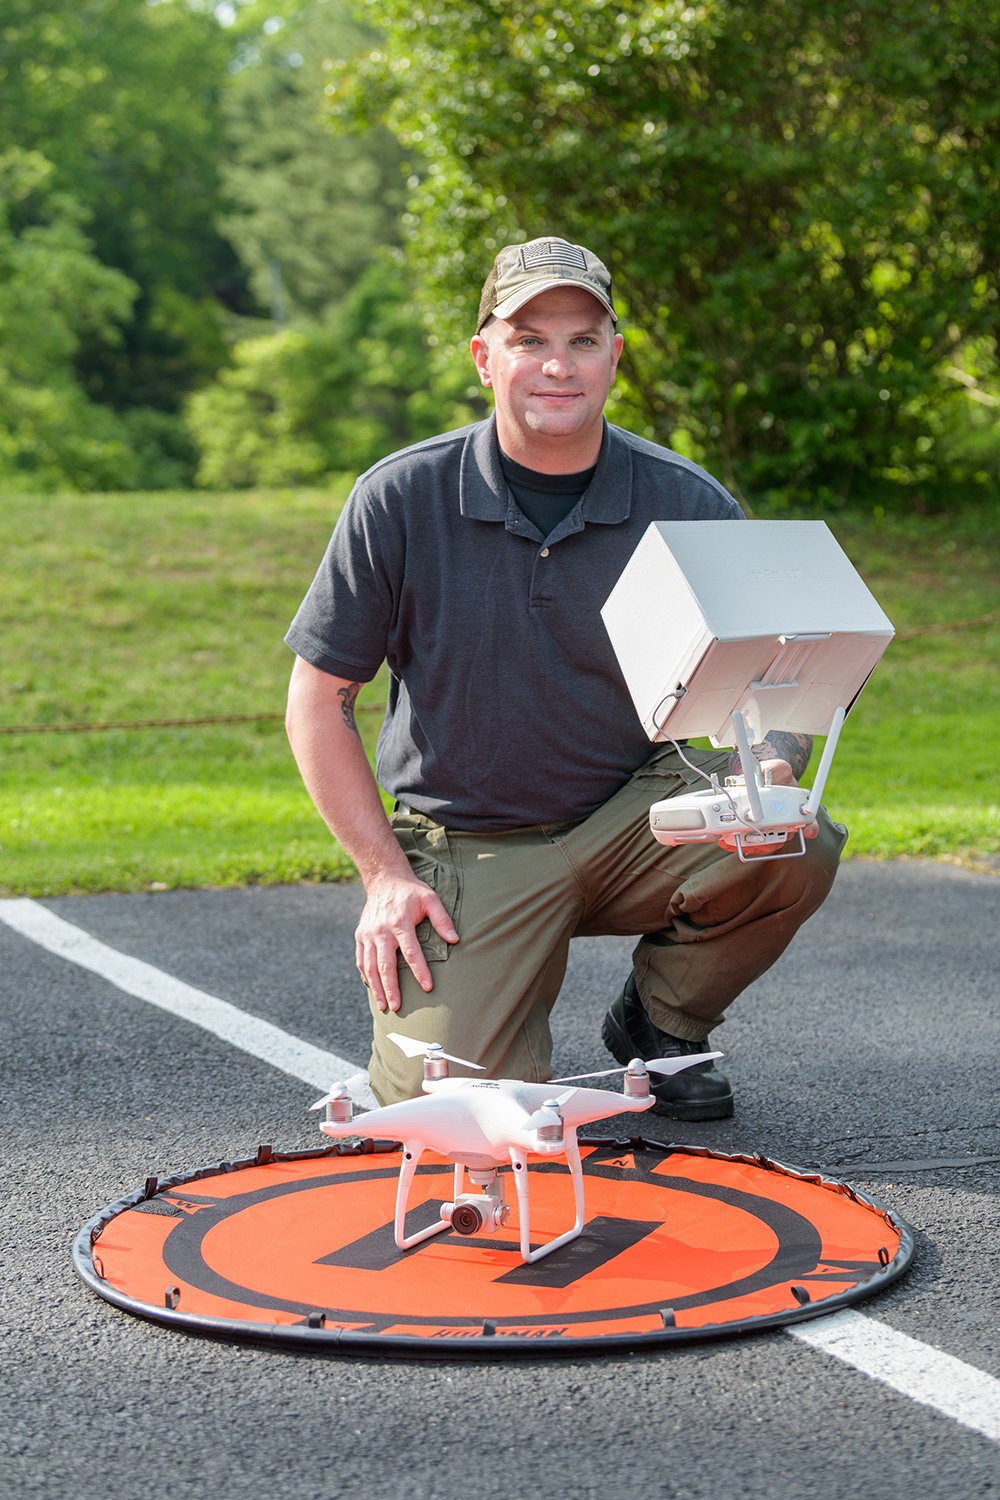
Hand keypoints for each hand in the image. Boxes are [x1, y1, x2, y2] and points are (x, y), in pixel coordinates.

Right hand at [355, 872, 458, 1012]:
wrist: (384, 879)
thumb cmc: (411, 891)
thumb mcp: (431, 899)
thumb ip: (442, 919)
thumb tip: (455, 939)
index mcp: (400, 922)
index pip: (411, 952)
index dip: (420, 971)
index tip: (427, 988)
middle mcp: (381, 930)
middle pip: (385, 965)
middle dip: (390, 988)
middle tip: (397, 1007)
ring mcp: (368, 934)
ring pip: (369, 966)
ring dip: (376, 988)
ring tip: (384, 1006)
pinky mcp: (360, 936)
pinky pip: (360, 960)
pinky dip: (365, 976)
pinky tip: (372, 989)